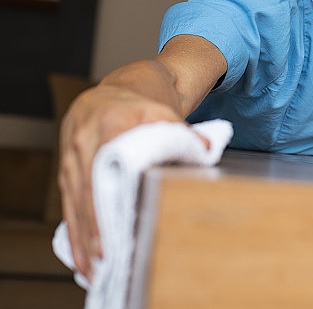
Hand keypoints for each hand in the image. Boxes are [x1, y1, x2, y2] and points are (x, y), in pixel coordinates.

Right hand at [58, 84, 189, 280]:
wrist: (119, 86)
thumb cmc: (144, 101)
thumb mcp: (166, 110)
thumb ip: (185, 132)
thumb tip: (206, 149)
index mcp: (111, 121)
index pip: (109, 164)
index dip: (109, 197)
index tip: (115, 224)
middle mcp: (86, 137)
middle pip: (88, 187)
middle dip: (94, 226)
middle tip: (104, 257)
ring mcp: (72, 152)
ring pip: (74, 198)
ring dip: (83, 235)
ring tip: (92, 266)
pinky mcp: (66, 165)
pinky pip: (67, 199)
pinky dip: (75, 227)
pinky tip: (81, 252)